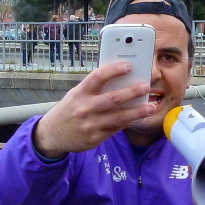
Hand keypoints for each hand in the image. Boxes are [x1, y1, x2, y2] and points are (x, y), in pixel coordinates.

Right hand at [33, 62, 154, 157]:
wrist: (52, 134)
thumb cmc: (69, 109)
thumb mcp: (76, 95)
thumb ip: (95, 89)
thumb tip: (122, 81)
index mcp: (79, 93)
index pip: (98, 77)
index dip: (114, 70)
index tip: (129, 66)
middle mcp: (85, 108)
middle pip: (113, 99)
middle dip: (132, 92)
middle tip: (146, 87)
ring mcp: (90, 125)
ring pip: (119, 117)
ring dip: (137, 112)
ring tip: (152, 107)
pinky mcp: (95, 138)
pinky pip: (116, 129)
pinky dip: (128, 122)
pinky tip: (138, 117)